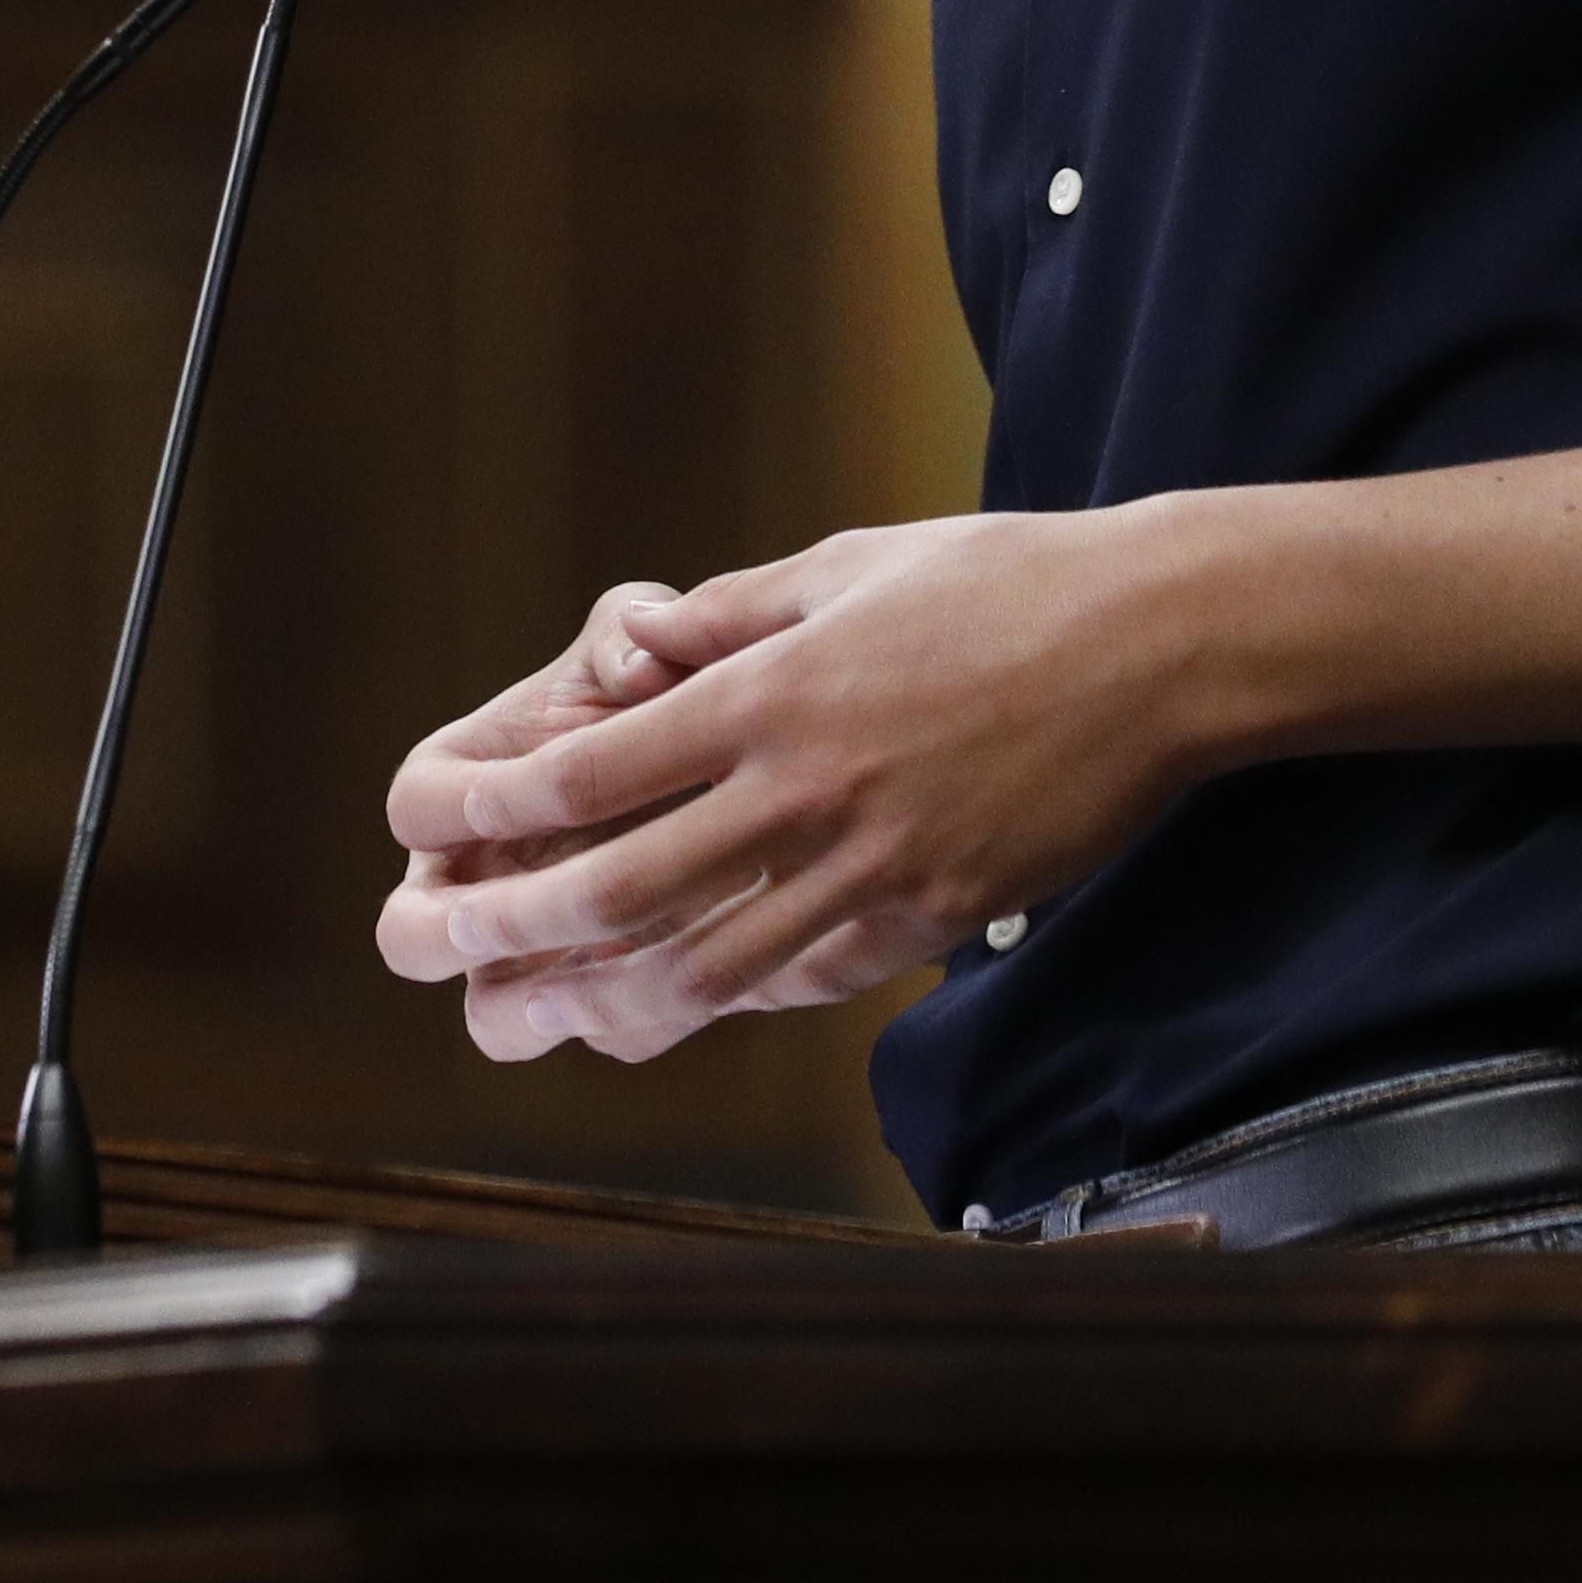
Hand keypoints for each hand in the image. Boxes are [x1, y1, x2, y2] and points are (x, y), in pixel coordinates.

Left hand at [373, 509, 1223, 1064]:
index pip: (593, 771)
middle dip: (508, 927)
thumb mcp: (852, 566)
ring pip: (707, 968)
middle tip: (431, 949)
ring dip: (599, 997)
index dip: (489, 811)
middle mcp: (805, 792)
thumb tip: (637, 648)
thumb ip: (735, 617)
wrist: (1160, 645)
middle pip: (623, 886)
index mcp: (772, 694)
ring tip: (526, 1015)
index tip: (421, 829)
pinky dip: (735, 997)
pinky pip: (811, 979)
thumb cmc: (1006, 585)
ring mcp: (873, 869)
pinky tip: (684, 1002)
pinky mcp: (935, 917)